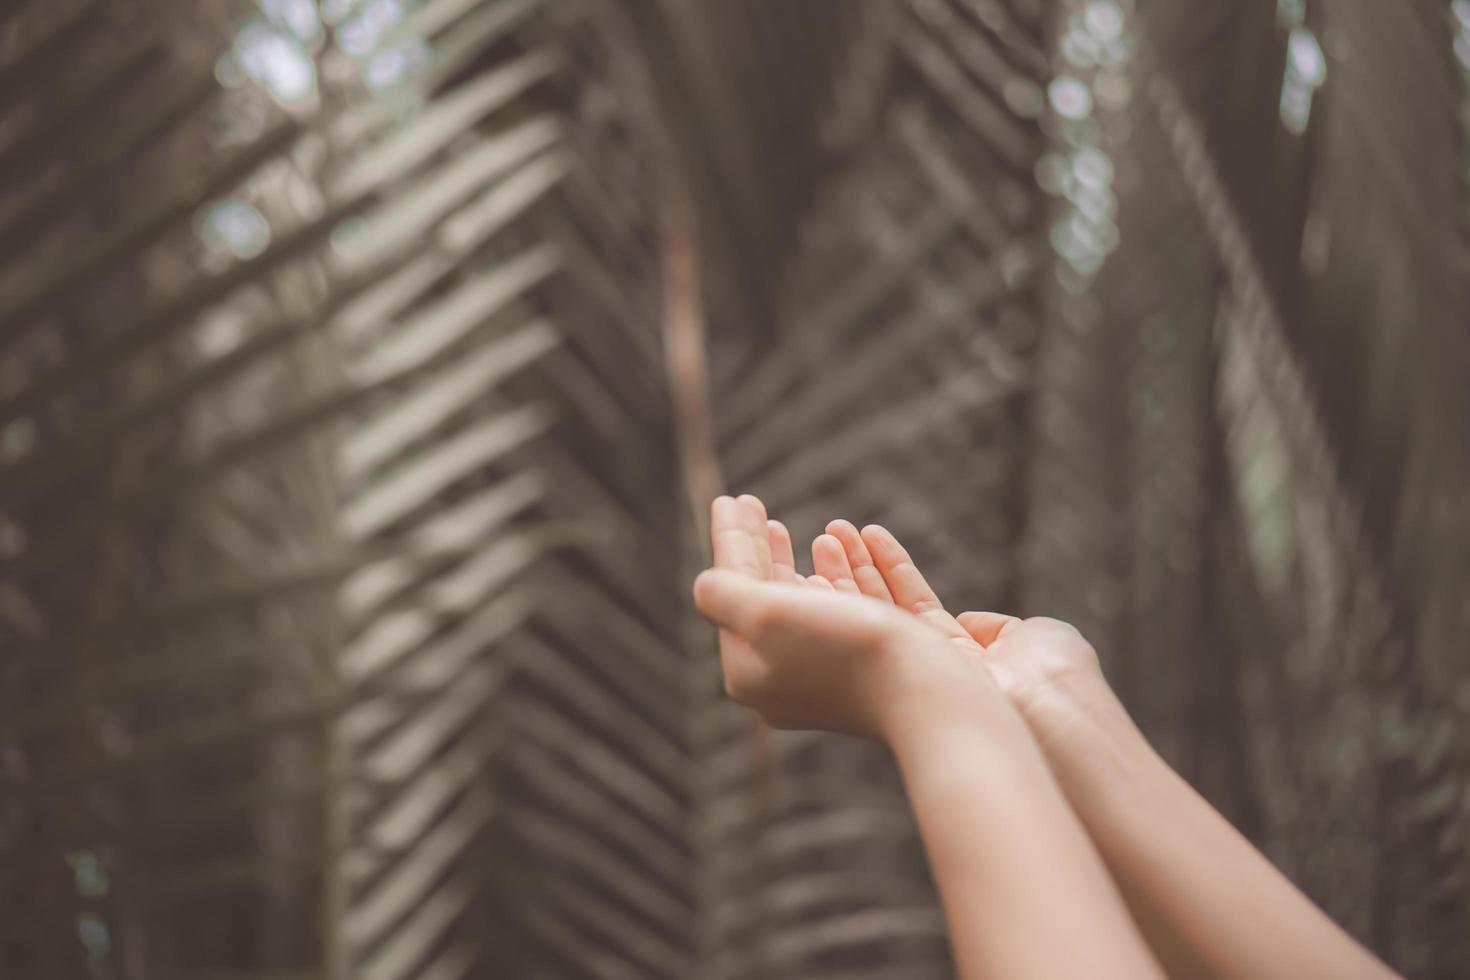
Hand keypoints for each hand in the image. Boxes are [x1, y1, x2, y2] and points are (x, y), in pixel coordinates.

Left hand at [693, 496, 998, 739]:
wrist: (940, 701)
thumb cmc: (848, 653)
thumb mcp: (766, 616)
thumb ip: (723, 594)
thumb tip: (707, 584)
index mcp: (758, 673)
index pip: (735, 596)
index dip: (732, 544)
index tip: (730, 500)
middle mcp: (802, 678)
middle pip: (777, 603)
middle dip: (767, 554)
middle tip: (757, 510)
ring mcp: (857, 673)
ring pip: (835, 605)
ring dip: (827, 561)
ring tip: (824, 528)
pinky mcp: (906, 662)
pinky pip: (885, 606)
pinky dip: (874, 569)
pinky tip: (870, 538)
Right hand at [811, 520, 1109, 748]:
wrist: (1052, 711)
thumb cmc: (1054, 673)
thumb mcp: (1031, 633)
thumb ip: (993, 625)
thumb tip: (967, 622)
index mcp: (962, 656)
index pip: (913, 605)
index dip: (888, 570)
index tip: (865, 536)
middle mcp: (927, 665)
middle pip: (880, 609)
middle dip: (853, 569)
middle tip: (828, 533)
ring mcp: (906, 673)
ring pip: (864, 616)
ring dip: (841, 575)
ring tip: (825, 535)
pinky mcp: (892, 676)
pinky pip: (863, 626)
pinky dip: (843, 593)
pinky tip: (828, 561)